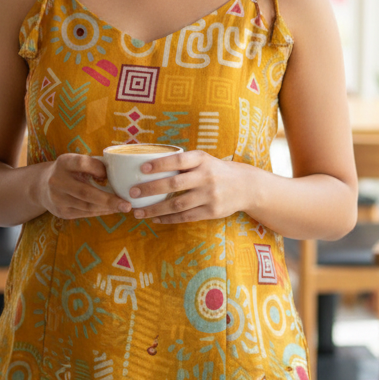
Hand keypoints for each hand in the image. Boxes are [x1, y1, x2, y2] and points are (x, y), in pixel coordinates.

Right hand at [40, 154, 130, 219]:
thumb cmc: (69, 171)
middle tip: (127, 204)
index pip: (81, 163)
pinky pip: (84, 213)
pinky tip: (111, 210)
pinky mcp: (61, 212)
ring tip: (123, 207)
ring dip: (107, 208)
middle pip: (85, 192)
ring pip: (86, 206)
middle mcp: (57, 181)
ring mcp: (58, 198)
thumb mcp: (76, 162)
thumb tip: (119, 174)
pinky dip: (100, 212)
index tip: (107, 174)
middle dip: (108, 200)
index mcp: (63, 163)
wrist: (42, 186)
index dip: (97, 168)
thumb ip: (94, 164)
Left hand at [129, 150, 253, 224]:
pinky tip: (155, 219)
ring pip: (177, 205)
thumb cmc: (217, 170)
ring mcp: (209, 196)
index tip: (142, 168)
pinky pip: (185, 217)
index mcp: (202, 160)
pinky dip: (168, 219)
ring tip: (138, 212)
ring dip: (155, 209)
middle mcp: (206, 177)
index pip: (178, 161)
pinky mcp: (212, 212)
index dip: (160, 164)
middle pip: (174, 184)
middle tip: (132, 193)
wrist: (246, 186)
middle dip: (151, 189)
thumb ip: (183, 163)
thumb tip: (149, 164)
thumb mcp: (205, 160)